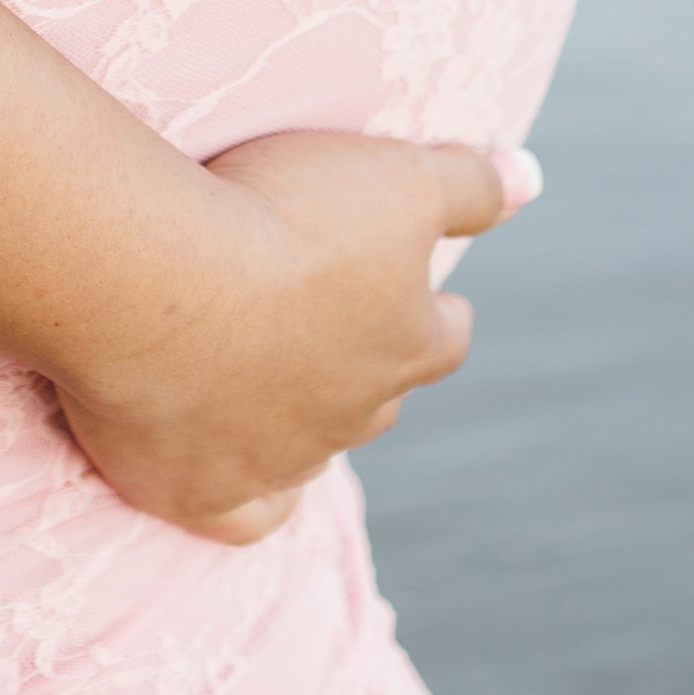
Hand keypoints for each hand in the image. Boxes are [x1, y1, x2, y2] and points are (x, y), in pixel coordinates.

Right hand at [57, 130, 532, 542]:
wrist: (162, 286)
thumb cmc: (281, 219)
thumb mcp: (398, 179)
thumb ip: (469, 184)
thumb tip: (531, 177)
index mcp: (406, 342)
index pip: (445, 337)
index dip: (437, 313)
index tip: (430, 298)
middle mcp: (354, 413)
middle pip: (379, 397)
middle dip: (365, 364)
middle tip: (329, 322)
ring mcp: (281, 460)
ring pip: (313, 449)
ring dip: (301, 415)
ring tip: (269, 376)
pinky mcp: (203, 492)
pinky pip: (247, 517)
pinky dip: (252, 499)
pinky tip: (246, 481)